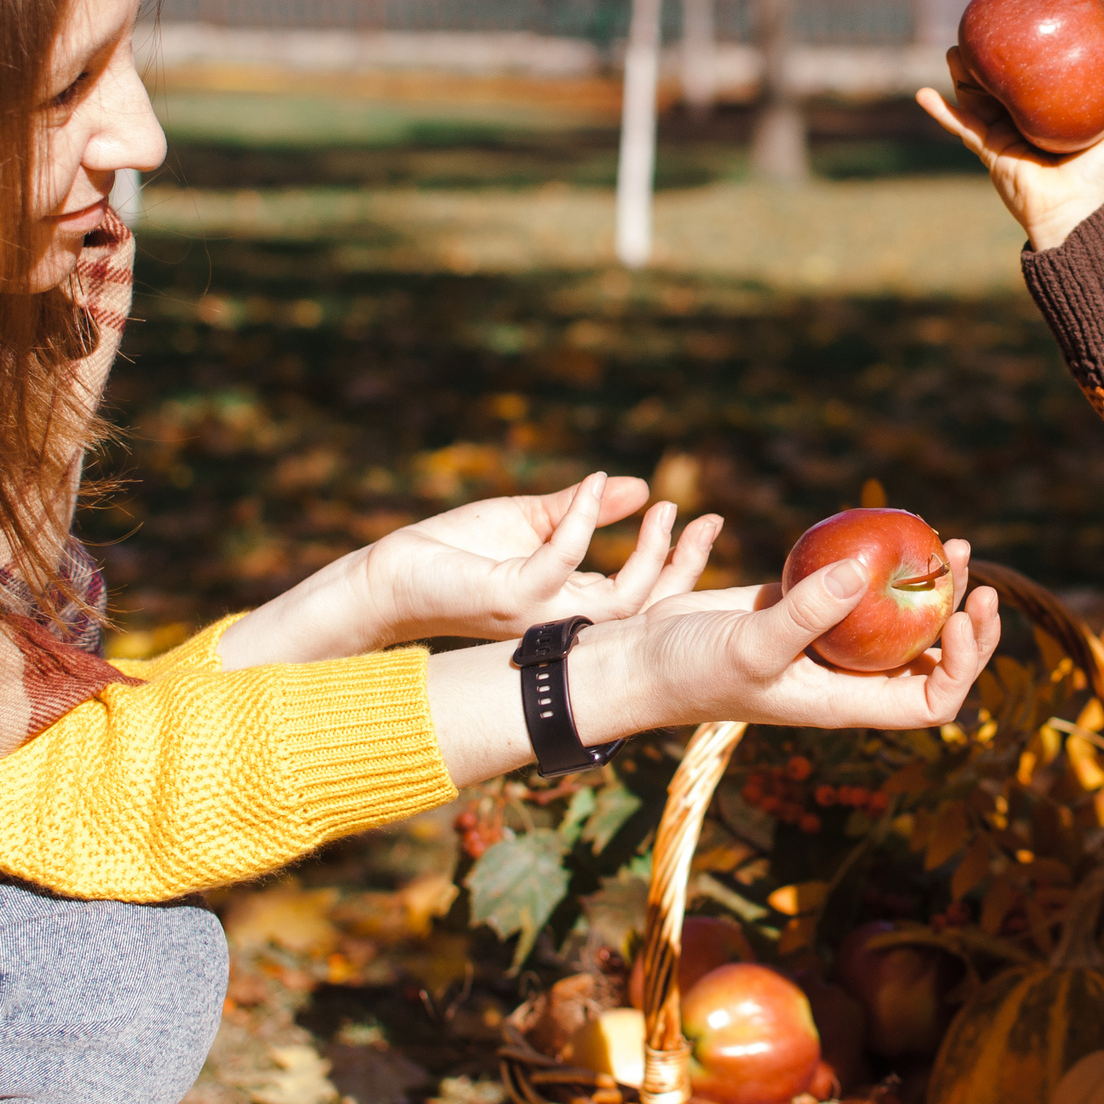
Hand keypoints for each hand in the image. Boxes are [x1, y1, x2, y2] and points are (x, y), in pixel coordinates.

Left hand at [365, 473, 716, 638]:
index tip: (705, 519)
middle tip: (705, 519)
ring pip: (619, 600)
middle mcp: (562, 617)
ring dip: (648, 551)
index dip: (680, 563)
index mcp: (572, 602)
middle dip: (684, 566)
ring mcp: (539, 612)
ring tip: (660, 505)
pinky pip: (561, 562)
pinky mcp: (510, 595)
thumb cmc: (460, 550)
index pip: (643, 596)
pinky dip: (583, 522)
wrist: (397, 570)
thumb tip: (637, 485)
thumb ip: (581, 509)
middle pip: (646, 608)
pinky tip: (594, 487)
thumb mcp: (534, 521)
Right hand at [570, 538, 1001, 743]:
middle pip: (928, 657)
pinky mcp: (802, 607)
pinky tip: (887, 531)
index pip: (929, 701)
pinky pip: (857, 588)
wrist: (641, 660)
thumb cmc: (692, 672)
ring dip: (930, 586)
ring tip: (950, 542)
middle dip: (960, 617)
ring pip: (898, 619)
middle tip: (971, 569)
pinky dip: (881, 565)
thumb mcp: (751, 644)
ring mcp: (826, 641)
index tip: (960, 614)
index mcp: (845, 702)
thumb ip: (807, 612)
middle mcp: (846, 676)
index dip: (962, 664)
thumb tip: (867, 569)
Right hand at [918, 46, 1103, 252]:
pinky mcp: (988, 151)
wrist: (1075, 209)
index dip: (1029, 62)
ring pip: (976, 100)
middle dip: (990, 63)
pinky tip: (923, 94)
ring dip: (962, 76)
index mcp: (1051, 119)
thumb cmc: (1100, 176)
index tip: (1023, 35)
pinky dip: (941, 112)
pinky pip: (961, 127)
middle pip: (1001, 87)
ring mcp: (1003, 137)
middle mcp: (1024, 125)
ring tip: (955, 51)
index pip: (1036, 85)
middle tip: (984, 36)